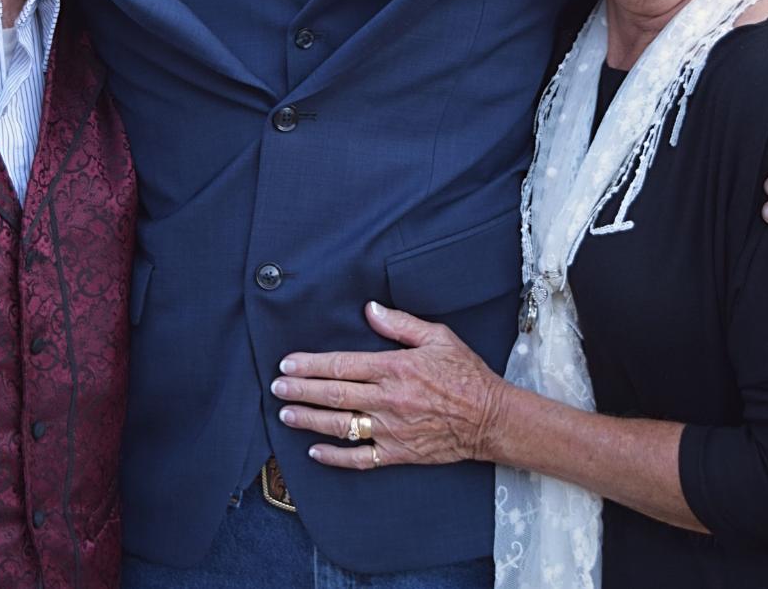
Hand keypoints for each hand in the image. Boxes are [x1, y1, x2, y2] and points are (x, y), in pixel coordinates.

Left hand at [270, 301, 499, 470]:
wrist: (490, 419)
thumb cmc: (466, 374)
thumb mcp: (437, 337)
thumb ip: (400, 324)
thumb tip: (370, 309)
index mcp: (394, 368)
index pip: (342, 365)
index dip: (311, 365)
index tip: (288, 364)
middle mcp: (388, 400)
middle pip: (334, 395)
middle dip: (301, 390)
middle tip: (277, 388)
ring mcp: (391, 429)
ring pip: (341, 426)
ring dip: (310, 420)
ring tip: (286, 414)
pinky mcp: (398, 453)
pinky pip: (361, 458)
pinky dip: (336, 457)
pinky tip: (316, 452)